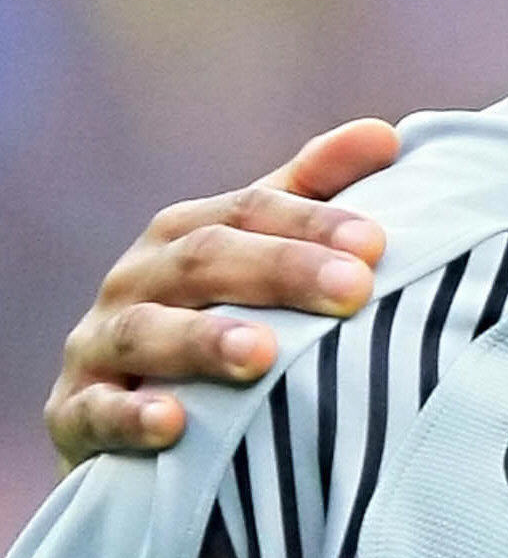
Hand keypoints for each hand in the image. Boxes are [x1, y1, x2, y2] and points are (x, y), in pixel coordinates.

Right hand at [46, 119, 399, 471]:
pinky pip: (93, 413)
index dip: (311, 221)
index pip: (250, 210)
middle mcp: (136, 279)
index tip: (375, 243)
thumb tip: (383, 134)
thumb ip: (313, 194)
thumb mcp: (259, 252)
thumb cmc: (216, 319)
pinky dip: (129, 417)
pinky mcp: (73, 414)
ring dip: (202, 341)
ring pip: (145, 332)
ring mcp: (98, 347)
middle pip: (205, 260)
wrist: (124, 421)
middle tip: (353, 289)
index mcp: (185, 234)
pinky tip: (171, 423)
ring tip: (260, 354)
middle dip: (281, 271)